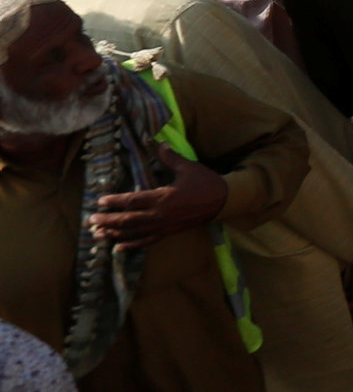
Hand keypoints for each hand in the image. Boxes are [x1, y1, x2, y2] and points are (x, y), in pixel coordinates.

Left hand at [92, 162, 226, 246]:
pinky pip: (145, 242)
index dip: (114, 201)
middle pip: (127, 220)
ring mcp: (162, 226)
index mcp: (162, 197)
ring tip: (97, 234)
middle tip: (90, 220)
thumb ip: (170, 158)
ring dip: (113, 233)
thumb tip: (158, 143)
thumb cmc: (205, 183)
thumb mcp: (188, 167)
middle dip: (107, 220)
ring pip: (133, 233)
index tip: (100, 201)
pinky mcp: (167, 233)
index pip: (132, 200)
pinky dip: (130, 245)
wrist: (222, 202)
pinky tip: (117, 247)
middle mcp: (159, 214)